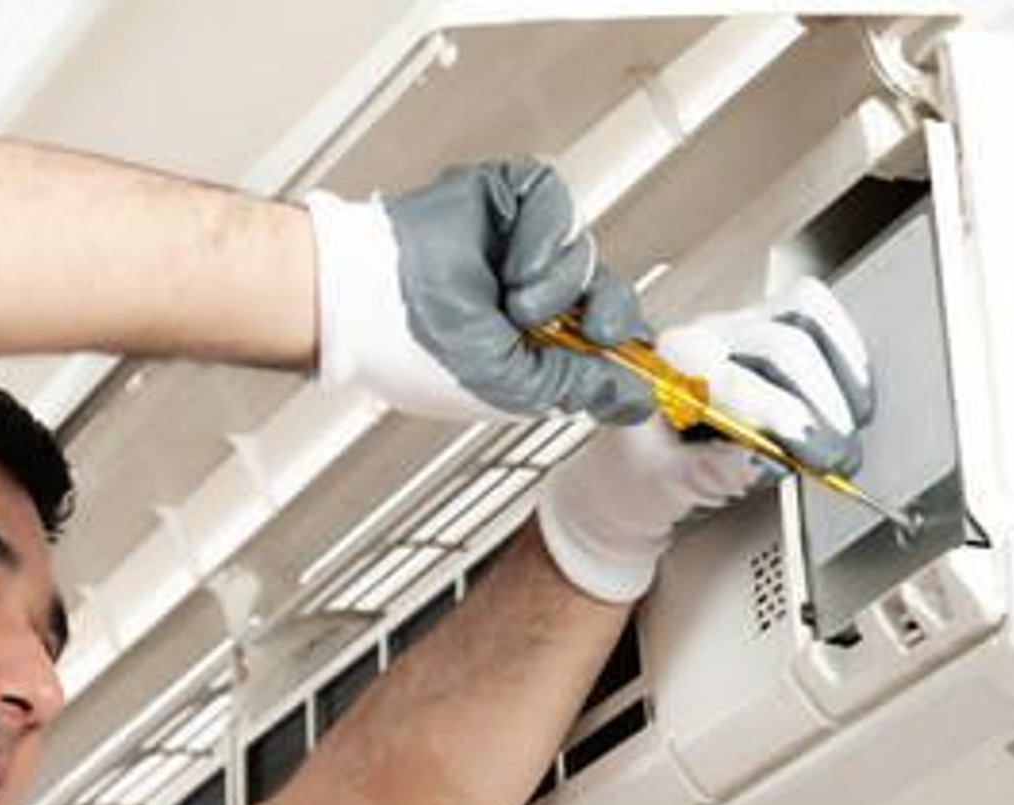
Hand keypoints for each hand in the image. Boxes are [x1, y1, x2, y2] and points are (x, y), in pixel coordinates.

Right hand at [304, 159, 656, 424]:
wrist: (364, 301)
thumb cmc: (415, 350)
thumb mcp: (513, 386)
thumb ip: (579, 386)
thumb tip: (638, 399)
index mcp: (531, 342)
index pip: (603, 338)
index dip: (629, 348)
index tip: (649, 368)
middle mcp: (530, 290)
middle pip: (607, 290)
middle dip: (608, 314)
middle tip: (591, 332)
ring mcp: (518, 241)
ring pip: (584, 250)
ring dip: (560, 284)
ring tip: (514, 304)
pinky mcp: (505, 197)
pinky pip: (557, 202)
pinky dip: (546, 236)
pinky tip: (514, 265)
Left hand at [537, 278, 874, 602]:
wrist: (629, 477)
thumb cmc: (636, 478)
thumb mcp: (664, 486)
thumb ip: (710, 473)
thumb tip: (764, 459)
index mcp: (666, 370)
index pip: (738, 380)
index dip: (784, 418)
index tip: (813, 455)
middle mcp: (702, 337)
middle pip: (783, 343)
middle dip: (820, 403)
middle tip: (836, 456)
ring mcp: (736, 329)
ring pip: (805, 313)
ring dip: (840, 370)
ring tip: (848, 425)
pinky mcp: (766, 332)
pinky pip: (816, 317)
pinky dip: (844, 354)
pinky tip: (849, 396)